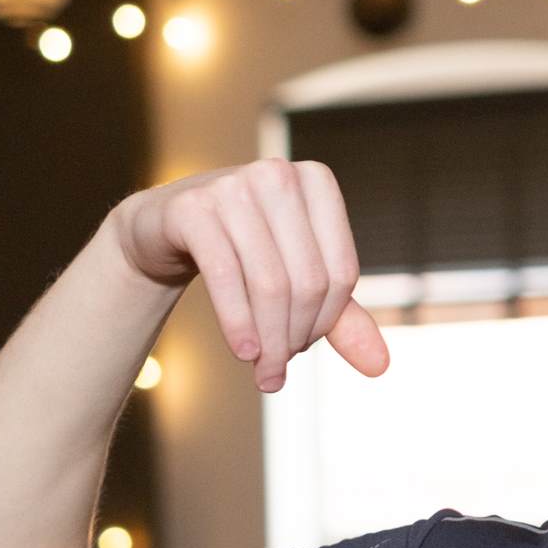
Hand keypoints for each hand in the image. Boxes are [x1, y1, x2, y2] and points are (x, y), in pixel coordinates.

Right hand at [108, 158, 387, 391]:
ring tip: (263, 373)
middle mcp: (278, 174)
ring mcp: (233, 185)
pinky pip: (226, 276)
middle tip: (277, 371)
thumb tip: (381, 366)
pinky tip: (243, 352)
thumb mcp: (299, 279)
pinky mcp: (193, 207)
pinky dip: (237, 322)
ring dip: (268, 340)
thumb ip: (342, 318)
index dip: (326, 322)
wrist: (166, 228)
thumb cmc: (245, 252)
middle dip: (294, 337)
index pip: (341, 272)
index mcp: (317, 182)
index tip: (304, 349)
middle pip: (308, 281)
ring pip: (270, 283)